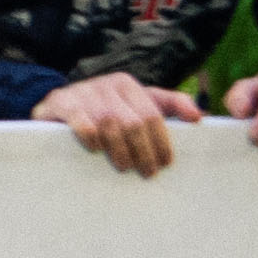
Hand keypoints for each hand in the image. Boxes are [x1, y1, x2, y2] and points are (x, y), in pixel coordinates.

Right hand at [38, 72, 188, 176]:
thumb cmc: (105, 108)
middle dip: (144, 151)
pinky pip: (80, 121)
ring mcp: (83, 92)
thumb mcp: (136, 102)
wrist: (58, 104)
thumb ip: (170, 105)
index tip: (166, 163)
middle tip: (148, 173)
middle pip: (133, 122)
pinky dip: (90, 137)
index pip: (153, 114)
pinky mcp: (61, 102)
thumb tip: (199, 116)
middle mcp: (106, 85)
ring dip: (120, 150)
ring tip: (125, 168)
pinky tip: (96, 150)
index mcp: (128, 84)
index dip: (161, 141)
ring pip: (110, 123)